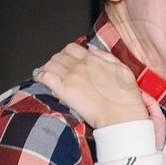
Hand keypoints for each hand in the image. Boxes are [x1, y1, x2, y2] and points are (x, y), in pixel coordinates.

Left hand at [37, 42, 153, 131]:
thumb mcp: (122, 69)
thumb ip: (106, 57)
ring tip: (46, 74)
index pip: (71, 48)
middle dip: (55, 61)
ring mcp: (71, 77)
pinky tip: (39, 80)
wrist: (122, 116)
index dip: (66, 54)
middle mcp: (80, 65)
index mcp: (93, 60)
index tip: (66, 60)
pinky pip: (45, 77)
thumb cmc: (126, 98)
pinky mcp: (64, 91)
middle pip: (59, 56)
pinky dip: (40, 76)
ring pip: (50, 64)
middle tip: (55, 69)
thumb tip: (92, 50)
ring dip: (46, 68)